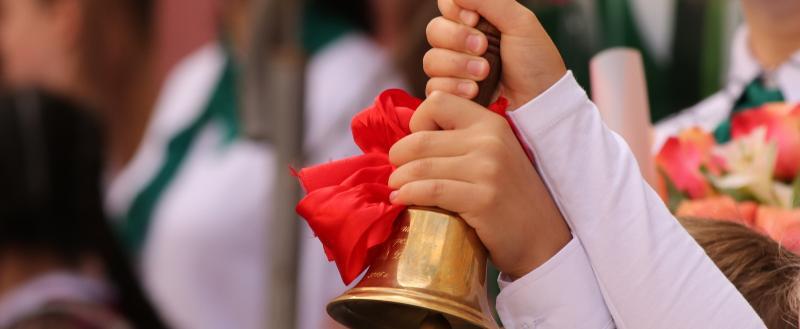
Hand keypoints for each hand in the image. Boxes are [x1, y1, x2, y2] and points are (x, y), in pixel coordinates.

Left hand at [388, 92, 569, 278]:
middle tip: (397, 173)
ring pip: (421, 166)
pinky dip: (408, 195)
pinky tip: (402, 199)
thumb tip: (409, 140)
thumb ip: (462, 141)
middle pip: (420, 139)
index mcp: (490, 123)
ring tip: (396, 188)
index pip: (437, 102)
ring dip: (399, 179)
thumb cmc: (508, 198)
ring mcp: (487, 170)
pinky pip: (430, 191)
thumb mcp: (493, 156)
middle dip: (399, 157)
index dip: (417, 123)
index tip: (416, 147)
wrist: (541, 238)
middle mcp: (489, 141)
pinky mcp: (481, 199)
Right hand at [423, 0, 566, 108]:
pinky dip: (454, 87)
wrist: (539, 103)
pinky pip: (434, 86)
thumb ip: (488, 0)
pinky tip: (474, 92)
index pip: (446, 5)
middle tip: (483, 48)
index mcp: (478, 21)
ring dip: (459, 65)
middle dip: (457, 39)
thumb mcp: (520, 22)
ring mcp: (455, 70)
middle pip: (434, 31)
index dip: (454, 11)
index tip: (475, 20)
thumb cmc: (535, 62)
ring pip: (431, 60)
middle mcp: (462, 43)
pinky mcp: (452, 95)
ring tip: (485, 73)